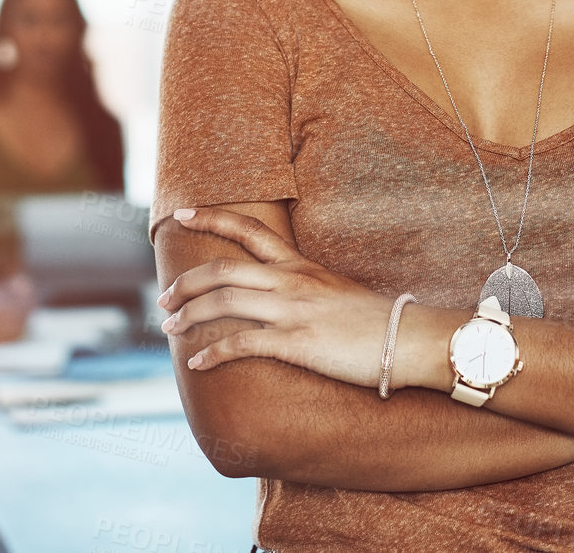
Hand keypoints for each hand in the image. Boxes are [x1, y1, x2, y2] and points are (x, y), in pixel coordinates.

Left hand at [158, 206, 395, 386]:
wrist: (410, 339)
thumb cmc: (378, 321)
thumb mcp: (337, 290)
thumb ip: (306, 288)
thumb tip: (282, 295)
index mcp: (301, 266)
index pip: (249, 231)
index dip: (211, 218)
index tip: (181, 213)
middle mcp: (292, 282)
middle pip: (223, 269)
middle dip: (185, 282)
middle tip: (163, 298)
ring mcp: (293, 311)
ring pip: (225, 302)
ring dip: (190, 314)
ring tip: (170, 327)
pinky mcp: (298, 343)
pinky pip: (243, 344)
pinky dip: (213, 352)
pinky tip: (198, 361)